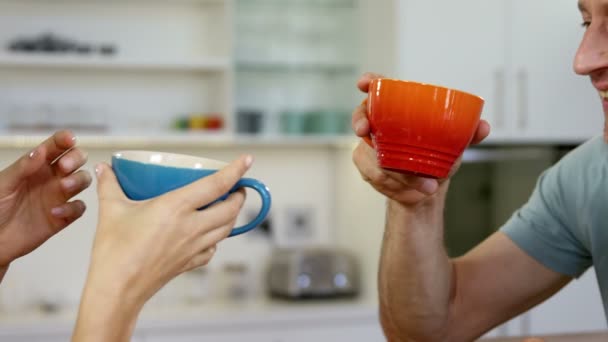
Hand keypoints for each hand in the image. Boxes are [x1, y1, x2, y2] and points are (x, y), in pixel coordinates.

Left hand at [0, 130, 90, 274]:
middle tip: (64, 167)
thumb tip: (41, 151)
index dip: (65, 139)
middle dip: (76, 159)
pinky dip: (72, 208)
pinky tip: (55, 212)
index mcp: (36, 165)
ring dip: (79, 180)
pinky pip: (79, 208)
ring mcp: (58, 197)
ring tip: (64, 187)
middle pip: (76, 159)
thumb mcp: (3, 184)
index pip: (56, 146)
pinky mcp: (63, 217)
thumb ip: (23, 167)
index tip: (69, 139)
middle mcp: (51, 178)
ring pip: (83, 180)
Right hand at [82, 155, 251, 310]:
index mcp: (176, 207)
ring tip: (228, 206)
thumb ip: (110, 185)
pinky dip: (216, 239)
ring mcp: (194, 247)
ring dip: (232, 215)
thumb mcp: (111, 210)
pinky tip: (208, 235)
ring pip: (226, 229)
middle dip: (239, 195)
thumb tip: (104, 168)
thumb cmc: (114, 251)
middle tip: (237, 186)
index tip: (247, 160)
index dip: (236, 171)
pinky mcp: (190, 263)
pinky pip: (212, 249)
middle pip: (231, 209)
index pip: (216, 185)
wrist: (117, 289)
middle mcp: (191, 227)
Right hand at [351, 72, 490, 206]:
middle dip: (360, 121)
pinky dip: (393, 184)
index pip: (378, 89)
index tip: (365, 83)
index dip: (369, 83)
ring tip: (423, 183)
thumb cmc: (436, 156)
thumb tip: (483, 127)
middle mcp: (379, 124)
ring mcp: (370, 145)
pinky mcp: (367, 166)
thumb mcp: (453, 143)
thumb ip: (467, 133)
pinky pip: (373, 173)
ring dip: (393, 170)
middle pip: (361, 115)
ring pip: (370, 153)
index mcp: (397, 109)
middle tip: (365, 130)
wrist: (428, 188)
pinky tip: (409, 190)